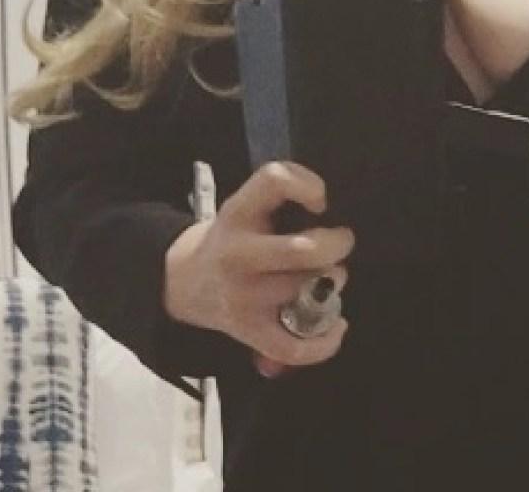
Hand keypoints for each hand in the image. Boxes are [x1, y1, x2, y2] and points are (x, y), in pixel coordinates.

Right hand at [164, 161, 352, 378]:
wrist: (187, 281)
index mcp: (238, 213)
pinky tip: (337, 326)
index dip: (307, 185)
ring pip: (303, 293)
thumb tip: (330, 206)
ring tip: (329, 279)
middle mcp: (239, 254)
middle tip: (341, 242)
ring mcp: (243, 297)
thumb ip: (284, 195)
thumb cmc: (235, 236)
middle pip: (302, 250)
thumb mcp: (248, 203)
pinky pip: (291, 346)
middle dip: (336, 245)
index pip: (274, 181)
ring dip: (331, 286)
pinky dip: (323, 344)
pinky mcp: (249, 331)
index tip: (321, 200)